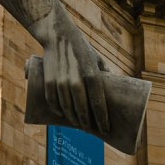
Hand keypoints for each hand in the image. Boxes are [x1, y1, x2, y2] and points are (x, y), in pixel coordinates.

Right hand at [27, 0, 110, 135]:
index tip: (106, 129)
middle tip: (91, 129)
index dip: (102, 119)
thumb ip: (105, 72)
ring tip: (78, 124)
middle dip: (87, 123)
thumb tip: (115, 84)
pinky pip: (53, 102)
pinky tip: (62, 115)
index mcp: (92, 75)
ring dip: (73, 119)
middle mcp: (76, 81)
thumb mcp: (96, 58)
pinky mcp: (49, 81)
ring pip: (67, 109)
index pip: (98, 104)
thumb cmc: (81, 47)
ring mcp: (61, 82)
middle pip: (82, 110)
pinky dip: (58, 111)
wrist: (58, 35)